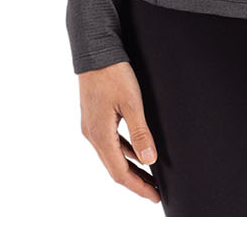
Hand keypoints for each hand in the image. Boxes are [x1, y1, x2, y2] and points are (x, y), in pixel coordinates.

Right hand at [78, 60, 162, 203]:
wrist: (95, 50)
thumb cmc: (113, 73)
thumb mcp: (132, 103)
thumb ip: (140, 133)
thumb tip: (149, 161)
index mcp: (100, 135)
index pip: (119, 173)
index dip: (138, 187)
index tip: (155, 197)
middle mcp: (92, 135)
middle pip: (115, 168)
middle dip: (135, 181)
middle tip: (155, 192)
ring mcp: (91, 126)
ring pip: (112, 155)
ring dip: (130, 167)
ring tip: (150, 174)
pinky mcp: (94, 117)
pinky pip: (110, 142)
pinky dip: (124, 151)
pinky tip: (137, 150)